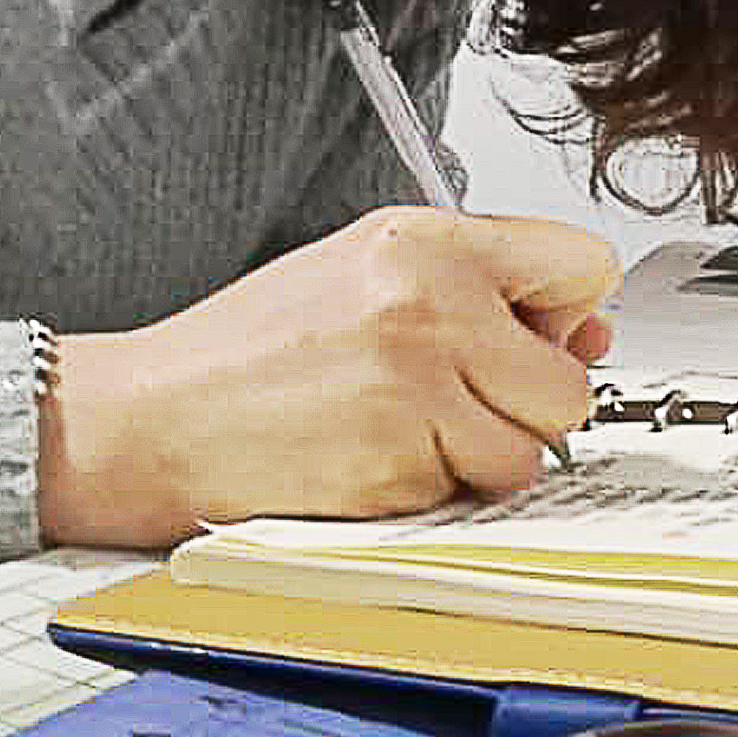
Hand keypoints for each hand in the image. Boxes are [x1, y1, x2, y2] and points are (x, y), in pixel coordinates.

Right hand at [35, 207, 619, 549]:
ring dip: (481, 458)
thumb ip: (478, 287)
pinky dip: (433, 490)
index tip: (538, 333)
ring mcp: (416, 389)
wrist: (152, 417)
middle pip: (570, 384)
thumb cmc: (249, 350)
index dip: (565, 312)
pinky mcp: (397, 464)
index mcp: (425, 242)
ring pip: (529, 453)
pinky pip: (468, 494)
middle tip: (461, 400)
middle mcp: (430, 305)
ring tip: (406, 428)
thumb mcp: (364, 270)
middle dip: (528, 406)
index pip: (583, 263)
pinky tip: (373, 457)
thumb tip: (585, 330)